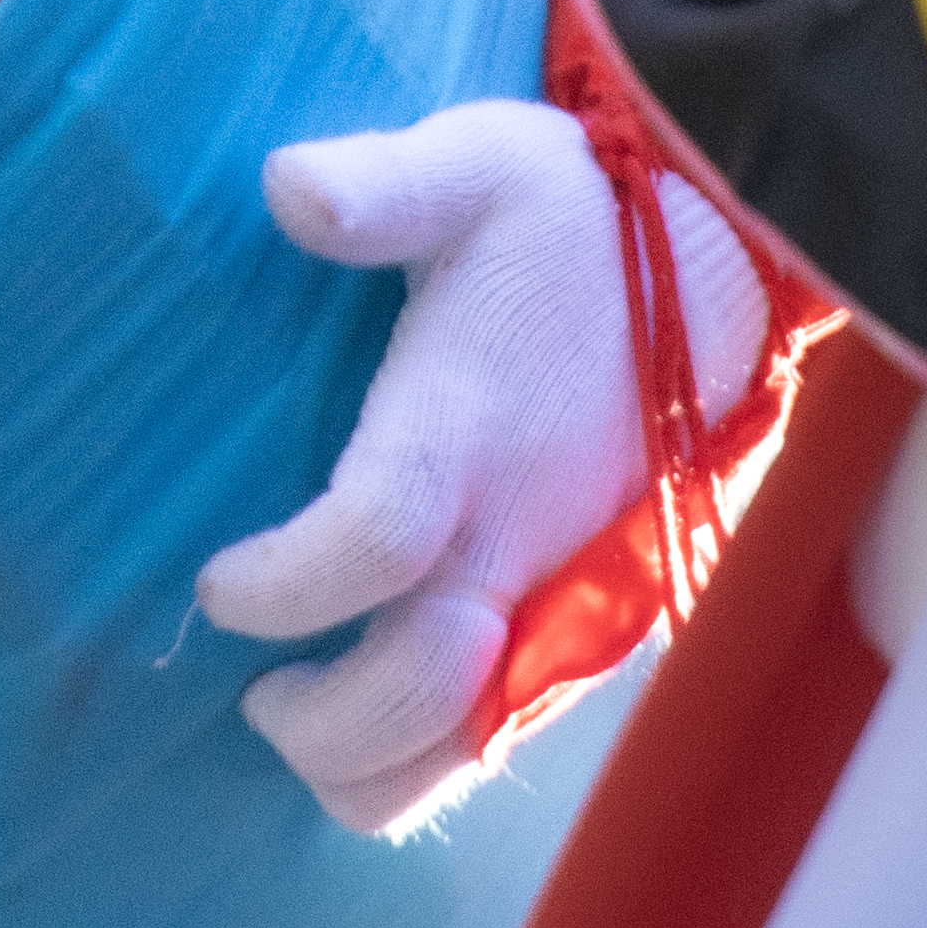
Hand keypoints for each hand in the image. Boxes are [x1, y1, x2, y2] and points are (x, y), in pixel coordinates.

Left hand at [192, 96, 767, 836]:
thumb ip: (381, 182)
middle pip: (424, 691)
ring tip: (302, 723)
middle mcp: (522, 531)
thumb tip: (286, 187)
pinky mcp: (596, 606)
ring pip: (478, 740)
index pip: (372, 539)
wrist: (712, 264)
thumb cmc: (567, 210)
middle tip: (252, 692)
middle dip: (325, 726)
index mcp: (471, 428)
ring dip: (383, 765)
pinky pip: (520, 718)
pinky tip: (382, 722)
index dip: (283, 584)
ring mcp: (567, 583)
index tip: (214, 586)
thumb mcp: (473, 162)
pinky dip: (444, 751)